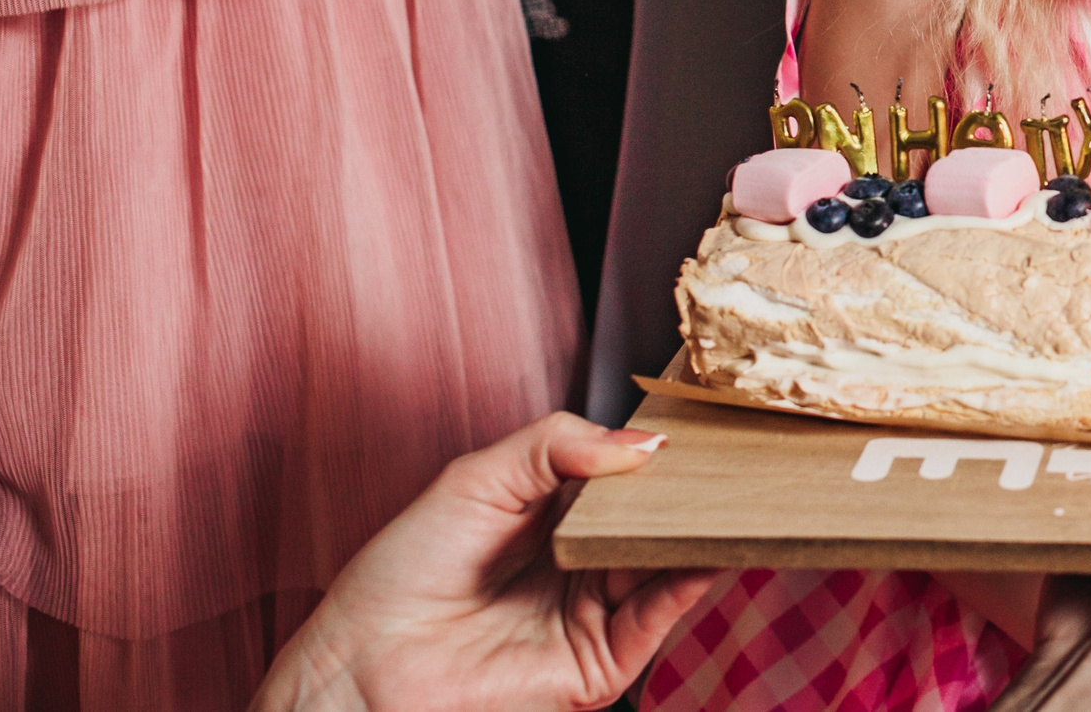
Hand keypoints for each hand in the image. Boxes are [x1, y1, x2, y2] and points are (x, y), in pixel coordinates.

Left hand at [252, 412, 715, 711]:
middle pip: (653, 522)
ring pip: (665, 566)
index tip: (698, 425)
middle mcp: (582, 563)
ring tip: (727, 498)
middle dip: (688, 493)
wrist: (362, 661)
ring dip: (696, 533)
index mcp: (554, 515)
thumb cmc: (403, 570)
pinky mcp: (597, 663)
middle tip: (728, 458)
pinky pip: (655, 620)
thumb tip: (645, 446)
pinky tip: (701, 551)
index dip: (658, 454)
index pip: (625, 478)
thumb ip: (559, 445)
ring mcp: (593, 613)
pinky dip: (686, 584)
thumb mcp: (479, 477)